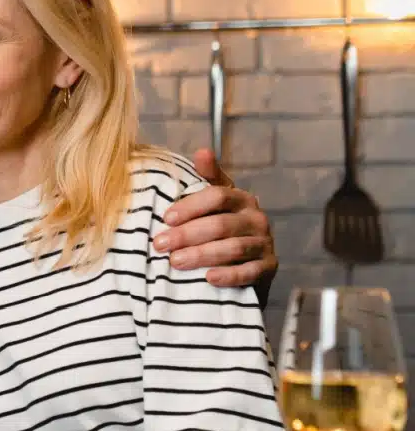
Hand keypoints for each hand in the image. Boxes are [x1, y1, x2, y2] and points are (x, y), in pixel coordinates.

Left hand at [155, 148, 277, 288]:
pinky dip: (229, 275)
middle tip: (160, 245)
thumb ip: (206, 178)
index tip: (165, 218)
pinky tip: (209, 279)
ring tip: (175, 262)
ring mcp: (265, 243)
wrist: (246, 262)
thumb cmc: (221, 226)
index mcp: (241, 199)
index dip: (190, 206)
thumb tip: (202, 151)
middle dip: (187, 235)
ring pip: (233, 248)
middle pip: (221, 224)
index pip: (217, 196)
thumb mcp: (213, 202)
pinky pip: (250, 272)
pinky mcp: (269, 268)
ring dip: (202, 255)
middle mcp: (257, 218)